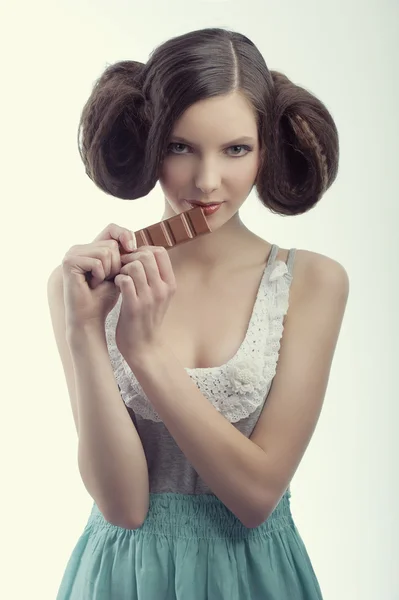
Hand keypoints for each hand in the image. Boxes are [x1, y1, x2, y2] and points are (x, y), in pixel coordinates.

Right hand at [62, 223, 135, 329]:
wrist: (90, 317)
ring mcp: (72, 253)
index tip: (133, 248)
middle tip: (105, 279)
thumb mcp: (118, 272)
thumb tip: (134, 240)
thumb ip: (122, 255)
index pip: (112, 230)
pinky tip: (92, 285)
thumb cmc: (104, 297)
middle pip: (111, 245)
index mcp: (90, 248)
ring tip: (98, 282)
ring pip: (106, 252)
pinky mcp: (69, 262)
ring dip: (109, 271)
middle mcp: (79, 248)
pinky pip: (97, 262)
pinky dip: (100, 276)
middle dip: (116, 265)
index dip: (125, 235)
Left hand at [113, 246, 176, 361]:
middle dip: (130, 257)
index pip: (160, 252)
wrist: (144, 347)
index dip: (144, 250)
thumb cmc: (146, 319)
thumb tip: (143, 253)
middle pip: (146, 255)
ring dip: (122, 268)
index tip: (133, 259)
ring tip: (119, 276)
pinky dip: (117, 279)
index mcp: (170, 284)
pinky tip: (116, 285)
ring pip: (135, 265)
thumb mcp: (158, 296)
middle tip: (122, 266)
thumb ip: (155, 277)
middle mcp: (162, 289)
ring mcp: (149, 298)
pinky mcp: (134, 307)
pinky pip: (125, 280)